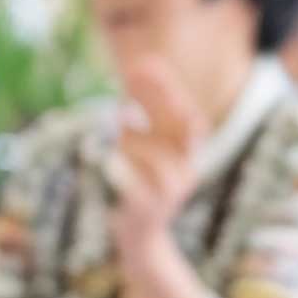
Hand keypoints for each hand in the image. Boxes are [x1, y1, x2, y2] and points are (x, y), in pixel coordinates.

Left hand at [108, 58, 205, 250]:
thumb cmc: (141, 181)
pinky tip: (109, 160)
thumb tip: (135, 69)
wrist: (141, 235)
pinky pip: (137, 188)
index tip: (147, 62)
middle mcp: (186, 171)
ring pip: (156, 158)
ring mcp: (169, 194)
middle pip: (176, 130)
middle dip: (154, 97)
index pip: (186, 114)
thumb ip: (143, 111)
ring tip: (118, 122)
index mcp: (188, 153)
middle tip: (131, 71)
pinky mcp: (148, 211)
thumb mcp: (145, 144)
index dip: (168, 88)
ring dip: (135, 136)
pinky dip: (124, 172)